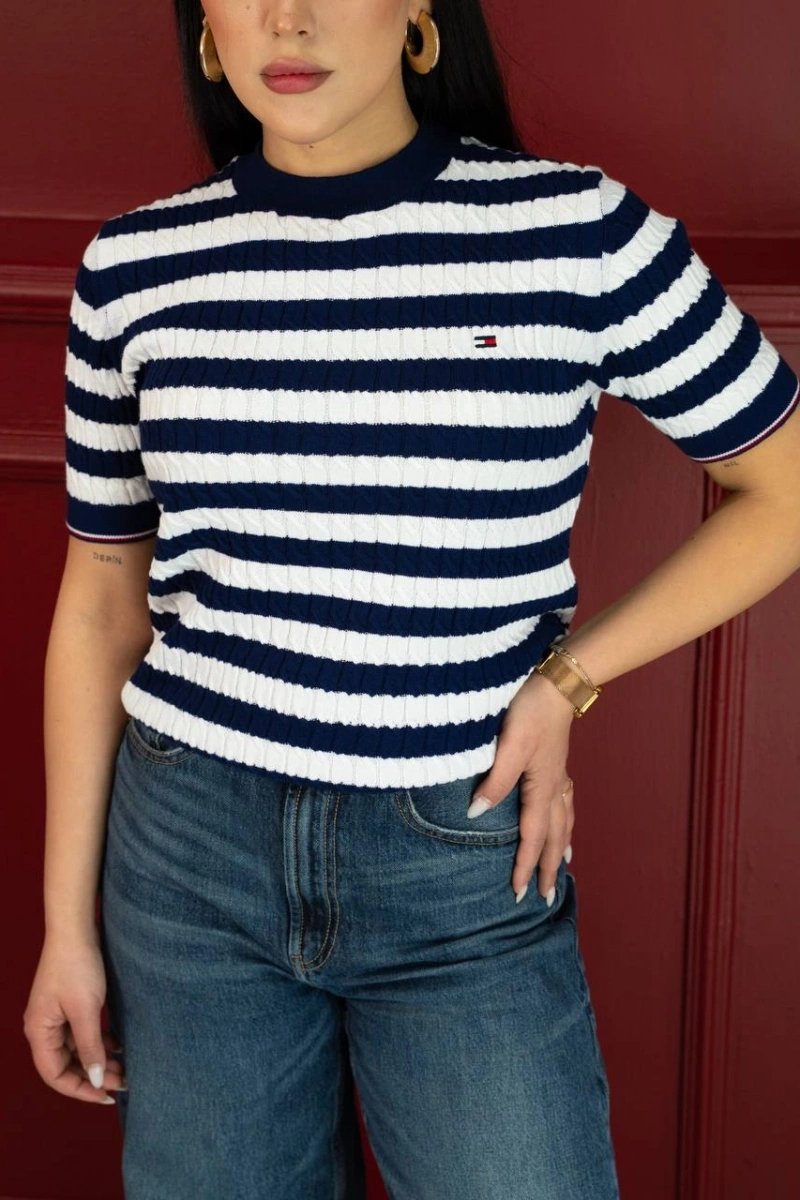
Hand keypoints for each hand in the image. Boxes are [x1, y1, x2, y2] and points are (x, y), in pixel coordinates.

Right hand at [23, 934, 127, 1104]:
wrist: (76, 930)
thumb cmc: (77, 967)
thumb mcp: (86, 1010)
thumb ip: (91, 1047)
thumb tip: (94, 1079)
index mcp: (39, 1032)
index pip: (55, 1075)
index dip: (80, 1089)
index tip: (106, 1096)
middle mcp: (43, 1028)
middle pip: (66, 1065)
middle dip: (93, 1076)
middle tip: (124, 1082)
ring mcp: (55, 1017)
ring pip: (77, 1050)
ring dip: (99, 1060)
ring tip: (125, 1068)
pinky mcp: (69, 1005)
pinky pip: (82, 1034)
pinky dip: (99, 1043)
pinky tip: (119, 1047)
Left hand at [467, 670, 575, 902]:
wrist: (556, 681)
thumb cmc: (530, 710)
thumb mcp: (508, 744)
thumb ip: (495, 781)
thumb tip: (477, 814)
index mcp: (542, 788)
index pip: (532, 837)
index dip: (525, 866)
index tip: (518, 894)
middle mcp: (555, 788)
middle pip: (555, 838)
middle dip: (550, 869)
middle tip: (547, 898)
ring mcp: (560, 776)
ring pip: (565, 822)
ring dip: (562, 848)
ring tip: (564, 867)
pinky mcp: (558, 764)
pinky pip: (567, 804)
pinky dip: (567, 822)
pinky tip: (565, 821)